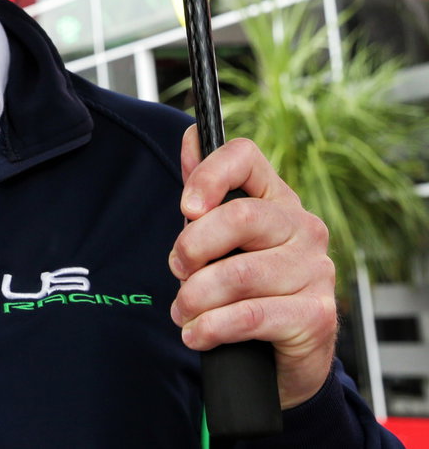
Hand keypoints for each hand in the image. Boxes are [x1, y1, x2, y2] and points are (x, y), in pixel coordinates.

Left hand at [170, 126, 337, 407]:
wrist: (283, 357)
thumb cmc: (248, 289)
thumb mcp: (220, 240)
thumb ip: (203, 193)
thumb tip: (191, 138)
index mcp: (276, 200)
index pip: (246, 157)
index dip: (209, 174)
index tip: (185, 207)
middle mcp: (303, 228)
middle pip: (240, 217)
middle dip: (193, 247)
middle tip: (178, 271)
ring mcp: (316, 271)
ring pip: (240, 274)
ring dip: (195, 298)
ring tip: (183, 314)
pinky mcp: (316, 315)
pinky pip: (250, 316)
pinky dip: (212, 327)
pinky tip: (198, 334)